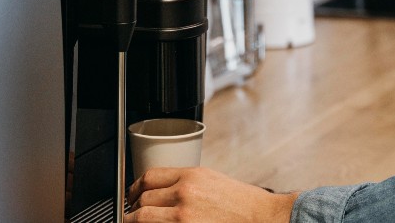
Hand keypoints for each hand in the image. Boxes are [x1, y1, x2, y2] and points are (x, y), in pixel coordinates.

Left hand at [125, 167, 297, 222]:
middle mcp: (184, 194)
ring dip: (136, 221)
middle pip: (143, 198)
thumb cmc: (241, 203)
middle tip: (133, 214)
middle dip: (134, 208)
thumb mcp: (212, 180)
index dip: (135, 188)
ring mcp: (183, 216)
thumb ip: (185, 183)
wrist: (261, 217)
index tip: (133, 195)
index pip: (149, 177)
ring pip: (142, 218)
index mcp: (191, 176)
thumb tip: (162, 191)